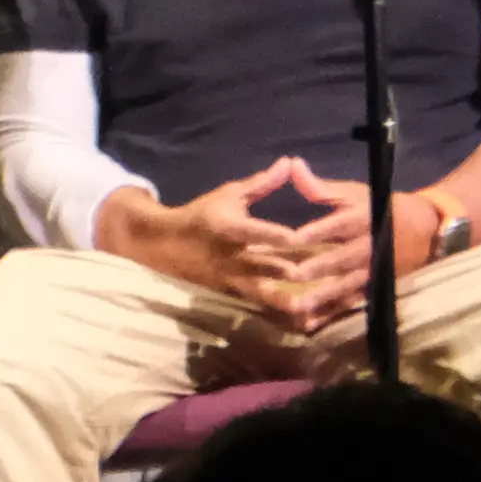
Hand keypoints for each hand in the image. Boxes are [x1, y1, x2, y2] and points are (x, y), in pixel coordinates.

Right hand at [96, 163, 346, 315]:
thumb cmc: (203, 215)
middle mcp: (229, 257)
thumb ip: (261, 184)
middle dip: (286, 272)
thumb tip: (289, 163)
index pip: (253, 231)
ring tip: (310, 309)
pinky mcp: (232, 295)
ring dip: (285, 301)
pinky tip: (301, 318)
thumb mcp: (228, 195)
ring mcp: (230, 280)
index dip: (274, 235)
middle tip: (315, 275)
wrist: (166, 246)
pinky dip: (277, 310)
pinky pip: (257, 304)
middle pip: (261, 266)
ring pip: (261, 293)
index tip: (298, 237)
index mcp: (227, 228)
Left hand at [265, 183, 454, 326]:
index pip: (341, 224)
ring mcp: (376, 271)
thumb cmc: (381, 208)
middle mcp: (372, 247)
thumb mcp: (354, 193)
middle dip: (320, 267)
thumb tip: (292, 165)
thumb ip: (320, 188)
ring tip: (300, 306)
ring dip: (325, 297)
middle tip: (293, 275)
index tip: (294, 237)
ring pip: (350, 286)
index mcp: (366, 218)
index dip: (319, 231)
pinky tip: (312, 324)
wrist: (427, 231)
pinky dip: (335, 314)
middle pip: (345, 259)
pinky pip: (355, 303)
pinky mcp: (378, 289)